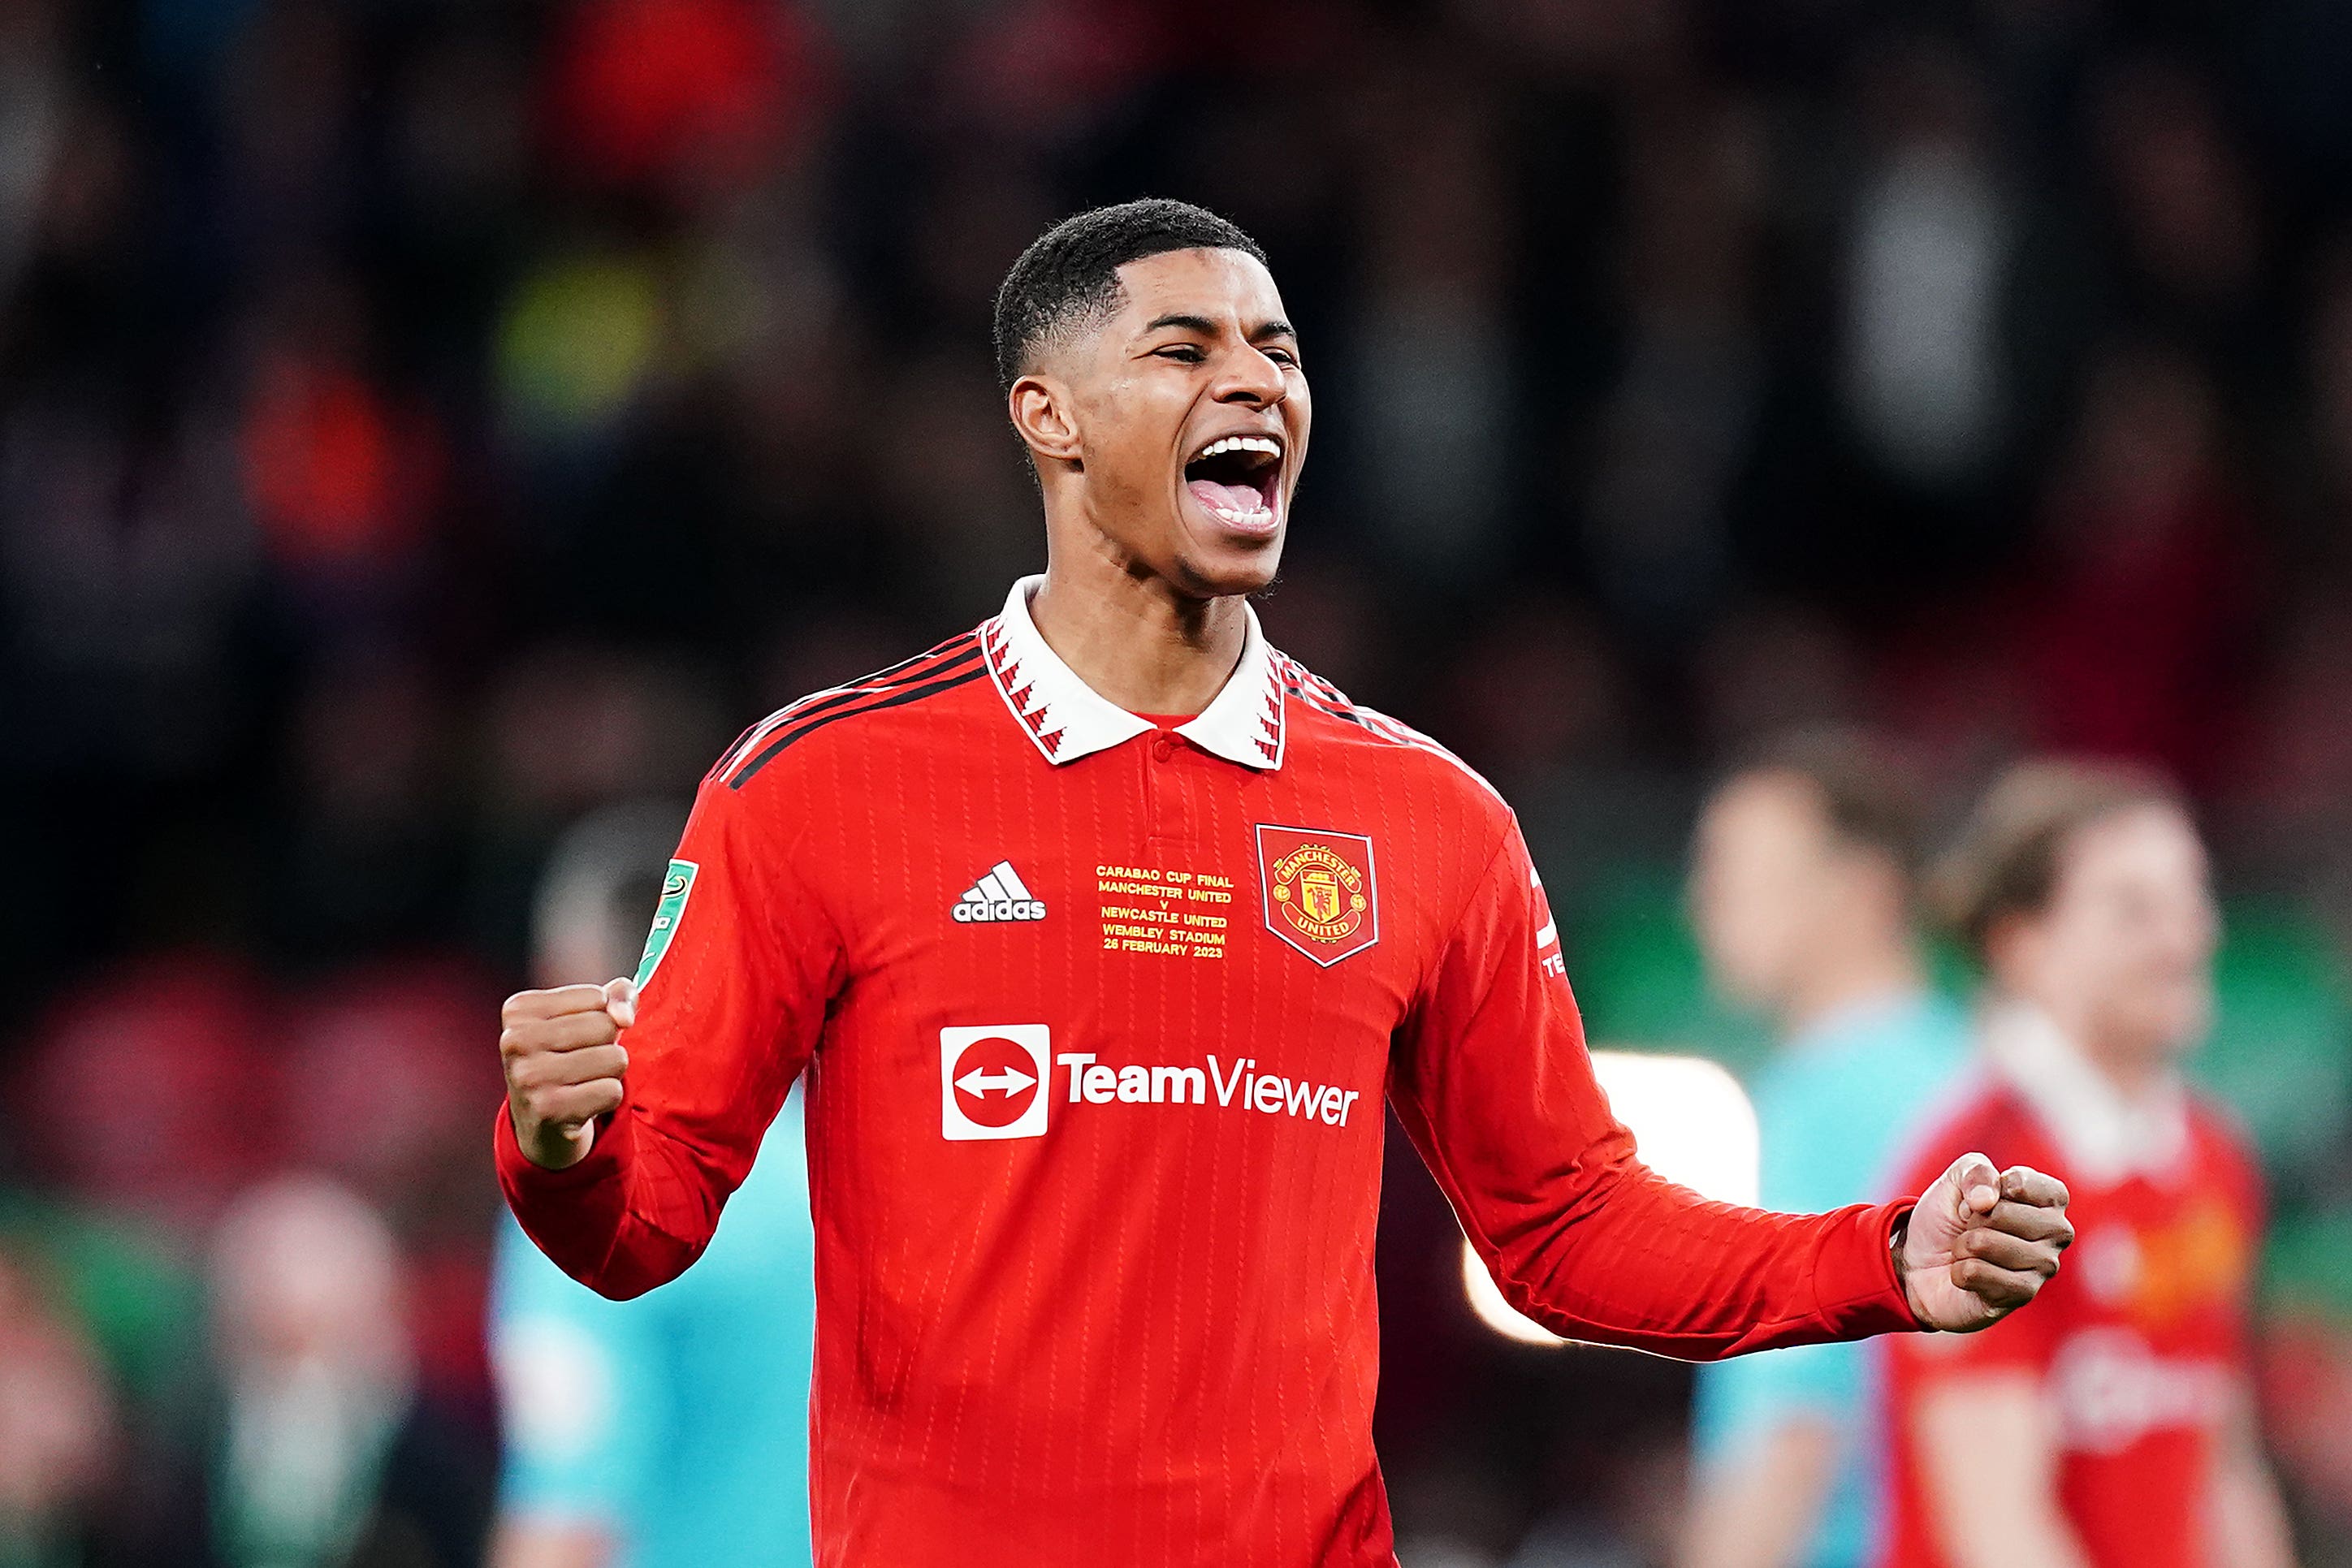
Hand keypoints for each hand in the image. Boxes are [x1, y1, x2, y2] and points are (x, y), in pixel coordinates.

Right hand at [499, 978, 636, 1170]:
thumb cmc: (568, 1056)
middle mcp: (515, 1041)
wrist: (541, 1122)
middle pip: (606, 1027)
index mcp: (518, 1010)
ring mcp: (528, 1077)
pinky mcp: (548, 1110)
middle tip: (581, 1062)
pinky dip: (609, 1098)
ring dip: (611, 1073)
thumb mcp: (586, 1015)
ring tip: (584, 1082)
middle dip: (608, 1045)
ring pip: (615, 1059)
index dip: (601, 1017)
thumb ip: (618, 996)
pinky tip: (584, 1103)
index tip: (576, 1036)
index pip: (597, 997)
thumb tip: (625, 1017)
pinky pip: (613, 1091)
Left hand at [1899, 1152, 2071, 1331]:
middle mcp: (2057, 1231)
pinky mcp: (2024, 1294)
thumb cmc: (1948, 1220)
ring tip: (1969, 1252)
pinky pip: (1975, 1272)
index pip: (2021, 1183)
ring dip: (1962, 1246)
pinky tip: (1968, 1274)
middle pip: (2001, 1214)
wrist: (1924, 1265)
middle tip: (1970, 1229)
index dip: (1987, 1189)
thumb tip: (1986, 1201)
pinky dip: (1959, 1271)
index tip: (1981, 1200)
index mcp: (2049, 1199)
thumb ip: (1975, 1171)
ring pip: (1985, 1243)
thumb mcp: (1954, 1181)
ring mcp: (2045, 1265)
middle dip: (1971, 1220)